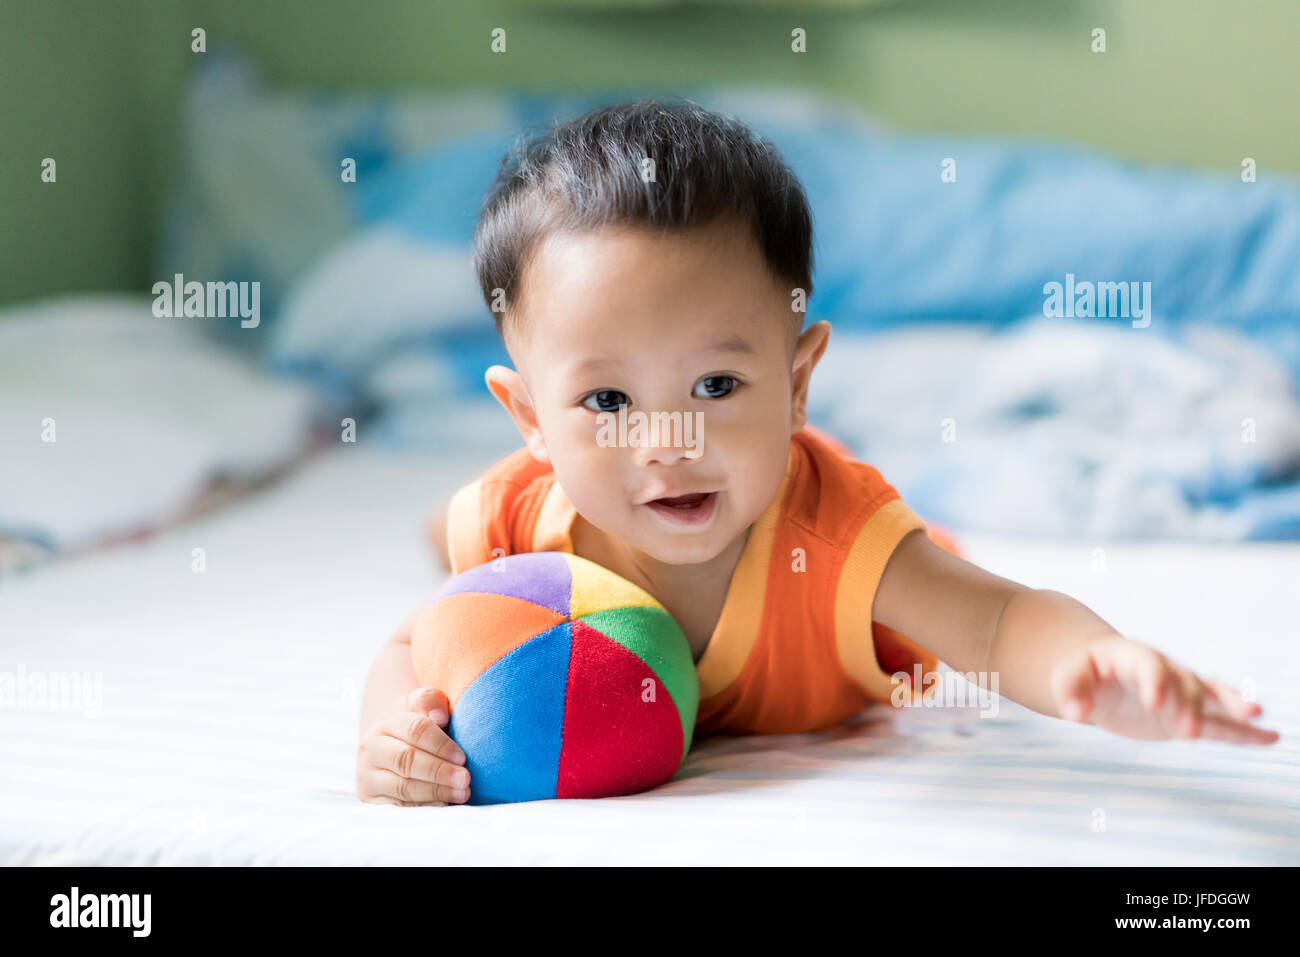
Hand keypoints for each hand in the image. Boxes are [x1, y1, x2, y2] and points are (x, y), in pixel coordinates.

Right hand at [356, 686, 471, 804]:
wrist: (390, 746)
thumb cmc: (416, 725)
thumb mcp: (423, 705)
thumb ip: (431, 702)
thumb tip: (440, 717)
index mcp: (385, 723)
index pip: (415, 730)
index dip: (441, 745)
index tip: (462, 757)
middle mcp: (371, 749)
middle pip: (406, 760)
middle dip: (439, 771)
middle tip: (465, 779)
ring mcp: (367, 776)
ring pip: (402, 787)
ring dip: (435, 791)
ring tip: (462, 793)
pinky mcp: (370, 799)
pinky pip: (399, 807)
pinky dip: (424, 806)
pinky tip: (444, 804)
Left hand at [1050, 635, 1278, 744]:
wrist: (1102, 673)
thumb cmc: (1084, 671)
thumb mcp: (1068, 676)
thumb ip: (1070, 691)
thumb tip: (1076, 714)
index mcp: (1133, 657)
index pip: (1149, 665)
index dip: (1154, 681)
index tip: (1154, 702)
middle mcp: (1165, 672)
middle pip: (1184, 683)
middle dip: (1188, 705)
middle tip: (1188, 731)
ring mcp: (1180, 692)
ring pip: (1210, 698)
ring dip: (1231, 708)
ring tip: (1256, 716)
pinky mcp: (1187, 715)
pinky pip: (1219, 723)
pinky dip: (1243, 732)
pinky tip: (1271, 737)